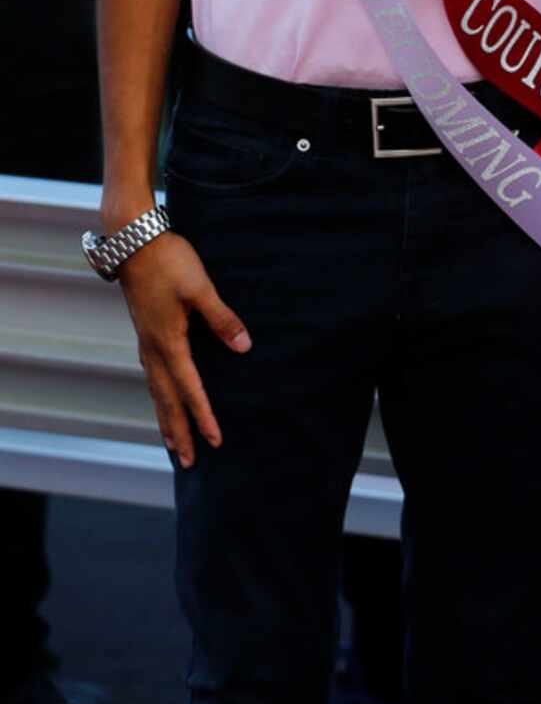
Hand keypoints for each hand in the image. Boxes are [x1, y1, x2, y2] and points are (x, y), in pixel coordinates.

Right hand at [117, 231, 251, 467]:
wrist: (134, 241)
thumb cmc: (169, 261)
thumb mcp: (200, 288)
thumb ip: (222, 318)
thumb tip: (243, 346)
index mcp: (168, 342)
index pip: (189, 388)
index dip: (203, 415)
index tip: (215, 440)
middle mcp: (153, 349)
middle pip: (166, 400)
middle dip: (180, 431)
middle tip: (190, 462)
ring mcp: (145, 341)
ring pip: (155, 390)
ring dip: (165, 418)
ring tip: (173, 443)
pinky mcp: (144, 331)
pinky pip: (151, 375)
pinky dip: (158, 395)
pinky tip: (161, 397)